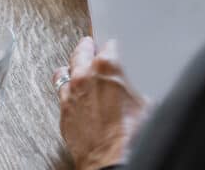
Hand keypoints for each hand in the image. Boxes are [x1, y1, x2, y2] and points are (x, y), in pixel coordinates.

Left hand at [54, 38, 148, 169]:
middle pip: (82, 51)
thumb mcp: (144, 103)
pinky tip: (72, 92)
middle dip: (87, 49)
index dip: (112, 47)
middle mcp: (86, 75)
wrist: (111, 158)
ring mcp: (71, 92)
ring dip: (72, 68)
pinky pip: (60, 90)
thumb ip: (134, 88)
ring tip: (77, 68)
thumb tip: (136, 90)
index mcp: (108, 67)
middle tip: (90, 46)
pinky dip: (66, 89)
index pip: (108, 46)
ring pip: (65, 69)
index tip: (112, 49)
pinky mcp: (63, 109)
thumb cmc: (129, 134)